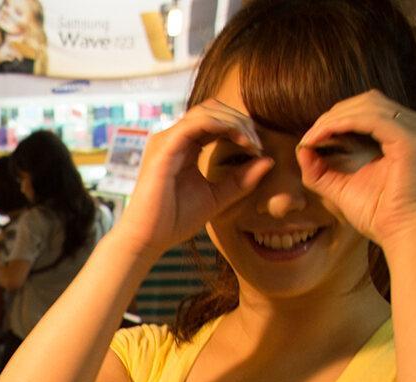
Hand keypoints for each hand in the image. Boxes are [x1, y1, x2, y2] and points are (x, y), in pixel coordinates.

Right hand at [114, 99, 273, 260]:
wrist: (147, 239)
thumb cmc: (174, 221)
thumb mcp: (217, 197)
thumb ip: (241, 180)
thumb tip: (268, 161)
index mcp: (183, 146)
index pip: (215, 120)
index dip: (240, 127)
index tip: (258, 148)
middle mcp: (172, 138)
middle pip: (213, 109)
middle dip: (240, 121)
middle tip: (257, 144)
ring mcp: (166, 140)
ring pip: (207, 111)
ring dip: (235, 122)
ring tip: (251, 143)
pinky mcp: (164, 148)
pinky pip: (197, 123)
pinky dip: (222, 126)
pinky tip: (240, 141)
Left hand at [297, 91, 415, 247]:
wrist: (403, 234)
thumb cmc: (378, 215)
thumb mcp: (341, 187)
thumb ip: (321, 169)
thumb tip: (301, 148)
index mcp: (405, 133)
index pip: (367, 109)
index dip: (335, 118)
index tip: (309, 138)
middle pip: (367, 101)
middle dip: (332, 116)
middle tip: (309, 137)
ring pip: (368, 105)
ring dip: (334, 119)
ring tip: (312, 138)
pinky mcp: (412, 139)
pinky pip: (372, 119)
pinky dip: (344, 123)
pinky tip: (323, 137)